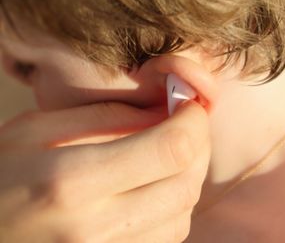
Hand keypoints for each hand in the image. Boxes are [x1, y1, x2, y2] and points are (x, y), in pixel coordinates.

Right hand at [0, 100, 209, 241]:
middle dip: (199, 147)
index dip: (193, 122)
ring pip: (182, 214)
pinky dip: (175, 204)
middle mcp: (95, 229)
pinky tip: (157, 184)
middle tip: (187, 124)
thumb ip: (107, 118)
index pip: (170, 150)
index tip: (189, 104)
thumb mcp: (37, 129)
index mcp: (71, 182)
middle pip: (185, 185)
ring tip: (171, 152)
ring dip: (188, 176)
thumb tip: (165, 113)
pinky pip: (168, 237)